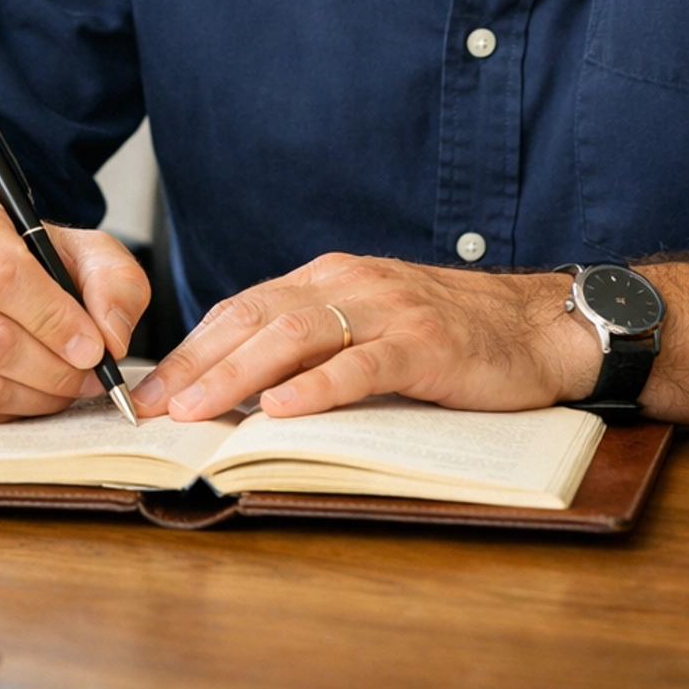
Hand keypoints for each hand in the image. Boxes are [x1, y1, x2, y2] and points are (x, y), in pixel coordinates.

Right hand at [0, 197, 149, 420]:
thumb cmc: (29, 261)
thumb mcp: (83, 250)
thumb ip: (114, 282)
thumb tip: (113, 338)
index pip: (3, 278)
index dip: (54, 321)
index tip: (94, 347)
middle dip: (56, 369)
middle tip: (91, 375)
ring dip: (39, 397)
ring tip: (69, 385)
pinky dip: (12, 412)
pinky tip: (34, 392)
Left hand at [131, 253, 600, 421]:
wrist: (538, 326)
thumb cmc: (452, 335)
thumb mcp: (371, 327)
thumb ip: (314, 344)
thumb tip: (240, 390)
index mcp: (329, 278)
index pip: (242, 310)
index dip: (192, 350)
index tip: (149, 392)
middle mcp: (350, 284)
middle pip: (255, 319)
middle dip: (197, 366)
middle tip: (154, 409)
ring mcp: (388, 311)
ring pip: (295, 336)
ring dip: (238, 375)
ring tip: (199, 410)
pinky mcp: (425, 344)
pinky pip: (362, 365)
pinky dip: (318, 388)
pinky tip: (283, 411)